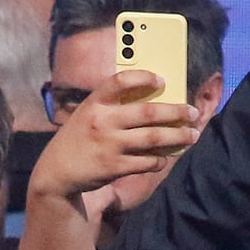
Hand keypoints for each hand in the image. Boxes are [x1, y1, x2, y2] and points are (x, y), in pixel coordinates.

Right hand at [29, 71, 202, 203]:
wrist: (57, 171)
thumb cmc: (81, 137)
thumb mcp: (89, 114)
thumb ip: (113, 105)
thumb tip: (154, 98)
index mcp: (95, 102)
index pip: (120, 81)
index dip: (143, 77)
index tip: (162, 79)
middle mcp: (102, 121)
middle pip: (148, 112)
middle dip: (176, 112)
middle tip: (192, 112)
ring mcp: (108, 145)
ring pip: (154, 138)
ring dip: (178, 136)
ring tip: (192, 135)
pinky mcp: (113, 167)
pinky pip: (146, 162)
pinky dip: (160, 159)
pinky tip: (165, 157)